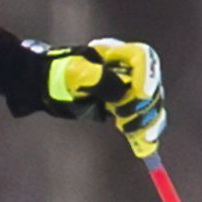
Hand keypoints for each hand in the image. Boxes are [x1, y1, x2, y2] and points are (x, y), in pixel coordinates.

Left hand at [44, 38, 164, 156]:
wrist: (50, 87)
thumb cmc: (61, 74)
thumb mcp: (75, 72)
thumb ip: (99, 79)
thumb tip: (122, 91)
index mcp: (116, 53)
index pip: (143, 57)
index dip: (147, 76)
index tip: (141, 94)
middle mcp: (129, 70)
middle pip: (150, 85)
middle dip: (141, 104)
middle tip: (121, 117)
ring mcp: (131, 90)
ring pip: (151, 106)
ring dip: (145, 121)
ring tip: (126, 130)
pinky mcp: (128, 109)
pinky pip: (143, 122)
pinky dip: (144, 136)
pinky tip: (144, 148)